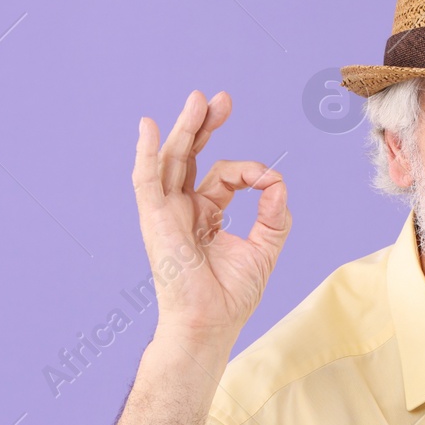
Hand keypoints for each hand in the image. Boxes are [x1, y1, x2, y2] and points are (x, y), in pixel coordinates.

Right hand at [132, 90, 290, 340]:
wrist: (209, 325)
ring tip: (198, 99)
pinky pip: (146, 180)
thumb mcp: (264, 249)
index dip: (250, 171)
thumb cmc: (231, 296)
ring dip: (184, 127)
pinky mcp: (154, 220)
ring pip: (172, 159)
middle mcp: (182, 209)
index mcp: (205, 214)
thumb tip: (277, 182)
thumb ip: (273, 214)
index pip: (224, 176)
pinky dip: (147, 153)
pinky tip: (150, 127)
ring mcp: (165, 213)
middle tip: (221, 98)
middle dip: (205, 125)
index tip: (268, 181)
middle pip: (191, 155)